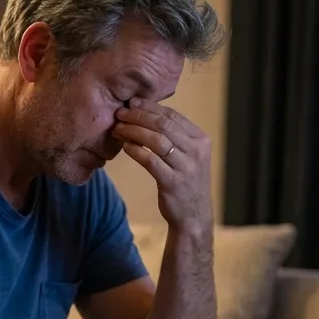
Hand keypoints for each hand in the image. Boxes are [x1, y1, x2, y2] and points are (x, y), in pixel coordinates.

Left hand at [113, 98, 213, 229]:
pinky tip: (125, 146)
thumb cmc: (185, 182)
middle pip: (164, 125)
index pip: (173, 115)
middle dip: (138, 116)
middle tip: (120, 113)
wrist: (193, 216)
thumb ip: (173, 136)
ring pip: (157, 140)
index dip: (150, 107)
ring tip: (118, 128)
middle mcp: (196, 150)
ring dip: (134, 131)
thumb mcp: (187, 155)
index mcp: (200, 139)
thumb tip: (145, 113)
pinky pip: (151, 161)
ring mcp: (186, 167)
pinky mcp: (173, 182)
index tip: (131, 102)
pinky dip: (136, 151)